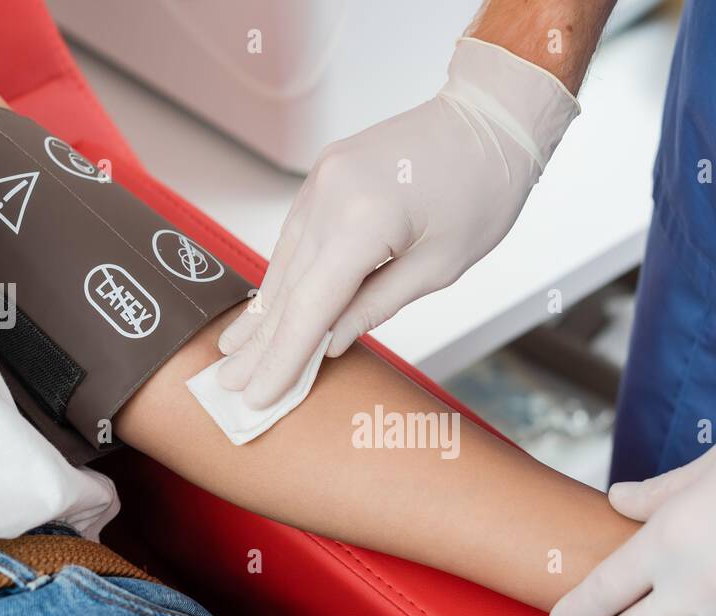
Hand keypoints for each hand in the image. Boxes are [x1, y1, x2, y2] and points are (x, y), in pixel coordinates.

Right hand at [215, 38, 577, 408]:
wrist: (491, 117)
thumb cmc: (482, 191)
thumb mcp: (439, 267)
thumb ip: (376, 306)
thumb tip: (329, 342)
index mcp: (363, 220)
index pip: (309, 307)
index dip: (280, 358)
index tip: (256, 397)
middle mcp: (329, 195)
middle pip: (287, 288)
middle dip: (258, 344)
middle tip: (225, 388)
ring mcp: (321, 181)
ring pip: (284, 262)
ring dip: (260, 313)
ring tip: (231, 355)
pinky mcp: (324, 175)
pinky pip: (296, 237)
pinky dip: (281, 277)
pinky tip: (263, 309)